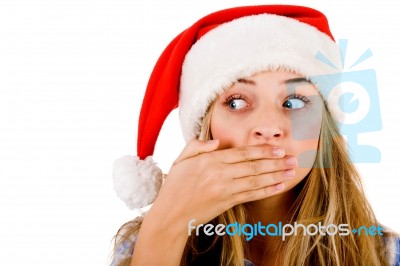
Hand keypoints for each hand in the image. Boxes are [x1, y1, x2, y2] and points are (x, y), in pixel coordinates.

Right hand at [149, 139, 296, 227]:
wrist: (171, 215)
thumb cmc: (175, 186)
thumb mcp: (180, 160)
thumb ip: (197, 146)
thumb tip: (217, 142)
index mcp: (209, 160)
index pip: (242, 153)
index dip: (263, 150)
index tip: (278, 148)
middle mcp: (220, 174)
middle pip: (254, 166)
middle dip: (276, 161)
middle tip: (293, 158)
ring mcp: (225, 189)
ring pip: (256, 180)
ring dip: (276, 175)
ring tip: (291, 171)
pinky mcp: (227, 203)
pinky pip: (251, 195)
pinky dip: (267, 191)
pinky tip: (279, 186)